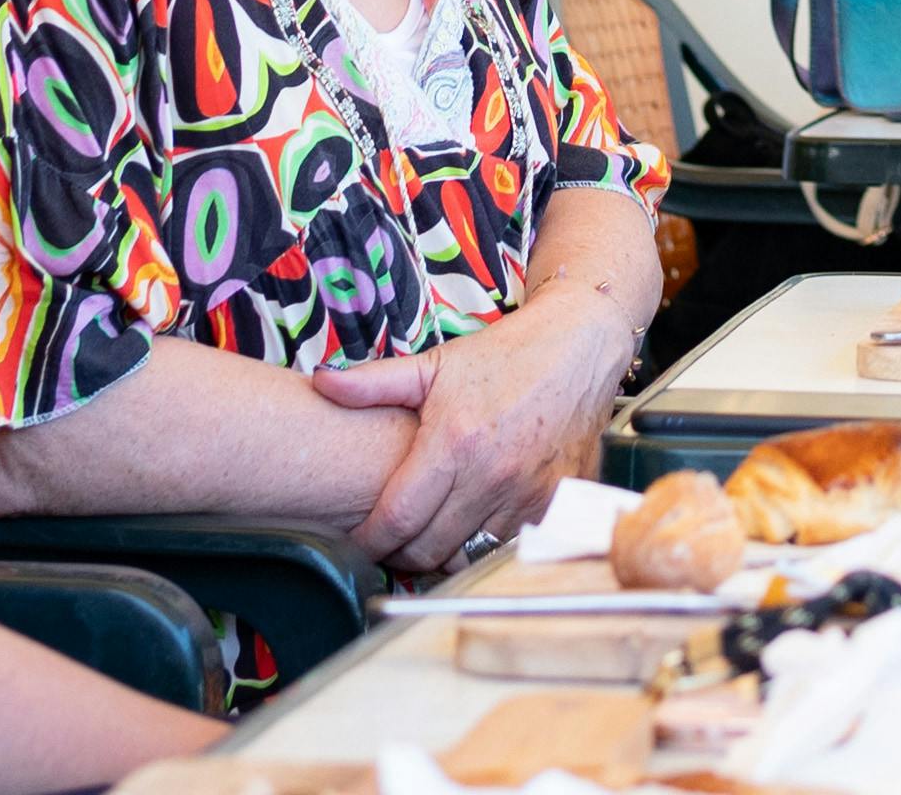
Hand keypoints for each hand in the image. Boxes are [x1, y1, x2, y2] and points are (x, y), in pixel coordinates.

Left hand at [314, 288, 634, 569]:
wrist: (580, 344)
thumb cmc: (507, 354)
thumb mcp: (437, 364)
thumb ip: (374, 382)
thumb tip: (320, 382)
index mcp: (454, 442)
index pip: (396, 521)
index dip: (369, 540)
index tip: (360, 539)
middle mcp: (491, 475)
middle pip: (427, 550)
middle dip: (403, 550)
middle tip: (397, 535)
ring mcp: (527, 493)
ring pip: (468, 555)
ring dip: (446, 550)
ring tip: (436, 528)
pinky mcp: (556, 502)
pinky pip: (509, 547)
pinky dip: (489, 544)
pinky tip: (479, 521)